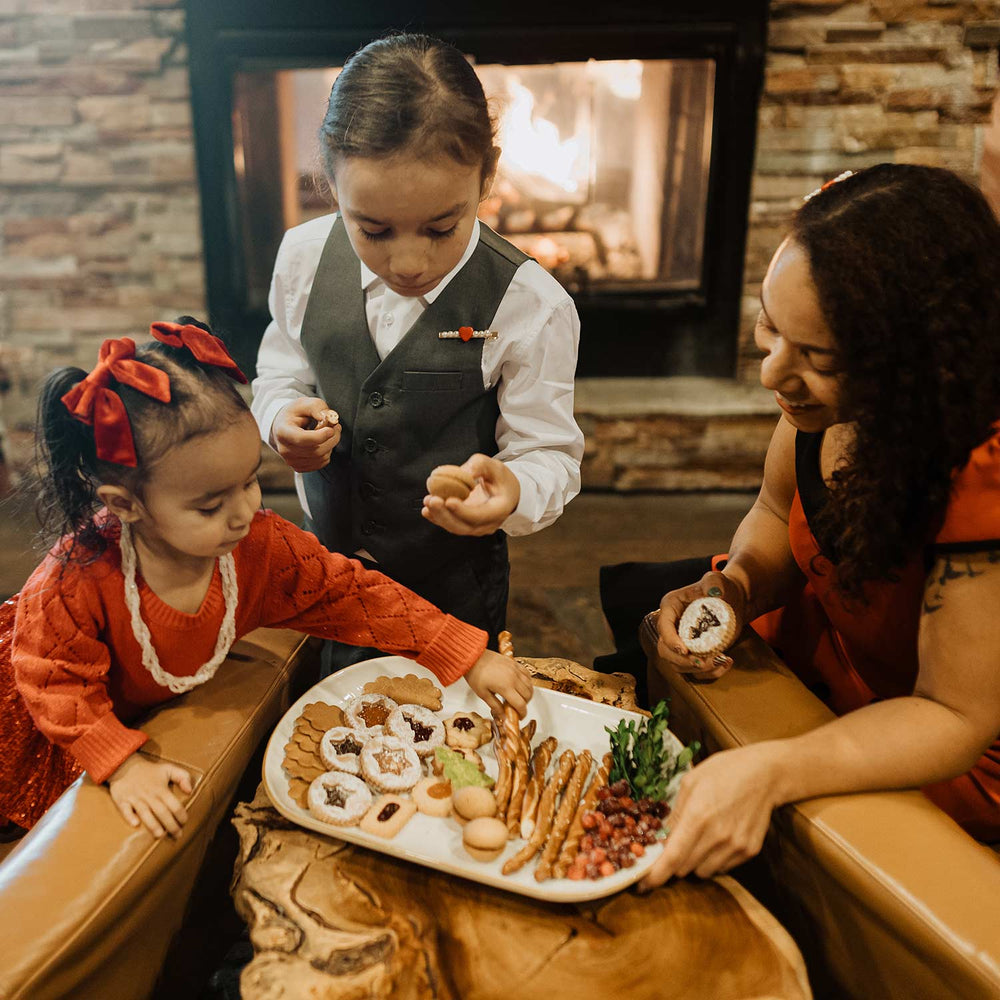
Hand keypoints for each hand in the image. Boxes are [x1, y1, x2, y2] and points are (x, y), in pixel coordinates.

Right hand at [108, 752, 192, 838]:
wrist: (125, 765)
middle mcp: (149, 795)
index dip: (181, 815)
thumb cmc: (149, 770)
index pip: (174, 805)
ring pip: (145, 814)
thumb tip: (190, 790)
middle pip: (162, 812)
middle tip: (177, 835)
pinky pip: (125, 810)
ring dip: (153, 825)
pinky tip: (135, 825)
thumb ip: (183, 777)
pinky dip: (129, 817)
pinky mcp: (121, 800)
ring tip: (160, 835)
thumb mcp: (169, 768)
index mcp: (161, 789)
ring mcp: (135, 798)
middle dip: (171, 825)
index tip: (184, 823)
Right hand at [272, 397, 340, 471]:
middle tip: (336, 426)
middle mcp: (284, 449)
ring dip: (331, 444)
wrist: (284, 426)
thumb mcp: (305, 403)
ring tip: (329, 432)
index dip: (320, 436)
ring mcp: (291, 460)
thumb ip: (317, 407)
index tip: (331, 429)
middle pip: (316, 450)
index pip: (302, 439)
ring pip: (321, 457)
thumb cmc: (295, 414)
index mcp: (283, 431)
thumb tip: (328, 418)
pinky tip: (323, 442)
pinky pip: (321, 463)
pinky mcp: (299, 467)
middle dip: (332, 438)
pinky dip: (327, 452)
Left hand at [421, 454, 519, 536]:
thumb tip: (463, 472)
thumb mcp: (495, 467)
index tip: (449, 501)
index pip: (481, 515)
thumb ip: (479, 466)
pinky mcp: (466, 525)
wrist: (504, 492)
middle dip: (445, 515)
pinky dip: (437, 518)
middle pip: (465, 526)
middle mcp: (489, 523)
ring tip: (428, 500)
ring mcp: (477, 527)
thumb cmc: (500, 479)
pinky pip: (450, 524)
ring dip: (439, 516)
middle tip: (432, 500)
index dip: (463, 511)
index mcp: (499, 509)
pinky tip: (426, 510)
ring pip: (456, 528)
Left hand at [463, 648, 533, 717]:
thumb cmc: (475, 674)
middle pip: (527, 696)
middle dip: (524, 704)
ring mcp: (515, 669)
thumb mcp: (483, 694)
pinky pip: (527, 674)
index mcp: (506, 687)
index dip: (522, 713)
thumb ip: (495, 706)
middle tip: (517, 708)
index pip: (521, 705)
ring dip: (527, 694)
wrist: (473, 657)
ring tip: (519, 698)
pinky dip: (527, 681)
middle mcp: (513, 678)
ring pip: (530, 685)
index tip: (519, 717)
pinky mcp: (514, 663)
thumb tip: (503, 717)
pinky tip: (521, 685)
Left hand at [638, 744, 778, 888]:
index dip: (655, 876)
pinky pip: (722, 868)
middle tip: (673, 846)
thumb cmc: (723, 771)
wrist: (764, 774)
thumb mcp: (690, 782)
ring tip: (699, 838)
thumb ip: (675, 813)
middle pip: (684, 868)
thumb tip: (660, 838)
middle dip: (673, 862)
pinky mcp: (749, 851)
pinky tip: (717, 838)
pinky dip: (713, 860)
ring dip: (694, 862)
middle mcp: (717, 836)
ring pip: (703, 872)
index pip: (672, 858)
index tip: (642, 885)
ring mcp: (735, 846)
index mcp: (698, 816)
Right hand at [656, 571, 747, 679]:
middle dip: (682, 661)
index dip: (670, 640)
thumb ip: (713, 583)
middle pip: (665, 650)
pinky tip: (725, 664)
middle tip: (703, 662)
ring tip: (720, 662)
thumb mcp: (716, 580)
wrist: (733, 600)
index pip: (663, 626)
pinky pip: (695, 670)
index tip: (684, 650)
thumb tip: (714, 593)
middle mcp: (672, 626)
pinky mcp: (695, 653)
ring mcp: (682, 642)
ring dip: (697, 669)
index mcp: (671, 607)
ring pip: (678, 665)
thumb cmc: (722, 588)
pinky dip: (710, 672)